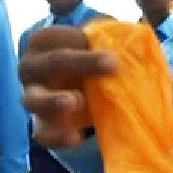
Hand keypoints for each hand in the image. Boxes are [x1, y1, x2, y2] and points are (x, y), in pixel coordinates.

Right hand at [18, 26, 116, 147]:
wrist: (80, 90)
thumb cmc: (89, 58)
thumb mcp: (99, 43)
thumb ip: (112, 35)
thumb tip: (141, 34)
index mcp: (43, 43)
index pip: (55, 36)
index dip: (80, 37)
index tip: (109, 43)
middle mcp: (32, 68)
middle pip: (51, 62)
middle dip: (81, 62)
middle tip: (113, 64)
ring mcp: (33, 98)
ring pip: (34, 99)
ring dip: (54, 100)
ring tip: (77, 101)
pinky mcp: (41, 125)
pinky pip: (43, 133)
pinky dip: (57, 136)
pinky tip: (76, 137)